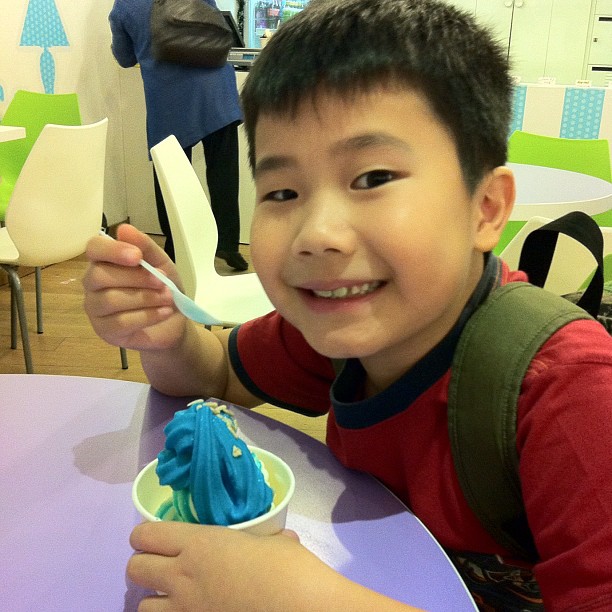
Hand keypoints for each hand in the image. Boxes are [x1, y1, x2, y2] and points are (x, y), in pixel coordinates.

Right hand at [82, 224, 185, 351]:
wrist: (174, 322)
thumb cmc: (163, 289)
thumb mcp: (161, 264)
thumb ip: (145, 246)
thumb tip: (124, 228)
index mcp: (104, 262)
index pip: (93, 249)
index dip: (113, 251)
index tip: (137, 256)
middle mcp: (93, 284)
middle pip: (100, 276)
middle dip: (135, 278)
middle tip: (162, 282)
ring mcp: (96, 310)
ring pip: (111, 300)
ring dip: (145, 297)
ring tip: (168, 298)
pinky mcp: (105, 331)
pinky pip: (121, 322)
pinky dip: (148, 315)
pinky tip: (164, 312)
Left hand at [128, 522, 309, 611]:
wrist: (301, 609)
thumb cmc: (289, 568)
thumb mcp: (276, 542)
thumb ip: (265, 538)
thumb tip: (280, 538)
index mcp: (200, 543)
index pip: (147, 535)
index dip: (143, 535)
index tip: (152, 536)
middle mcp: (183, 576)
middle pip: (134, 568)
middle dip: (142, 563)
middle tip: (160, 564)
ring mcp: (186, 610)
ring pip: (142, 605)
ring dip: (154, 597)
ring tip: (171, 594)